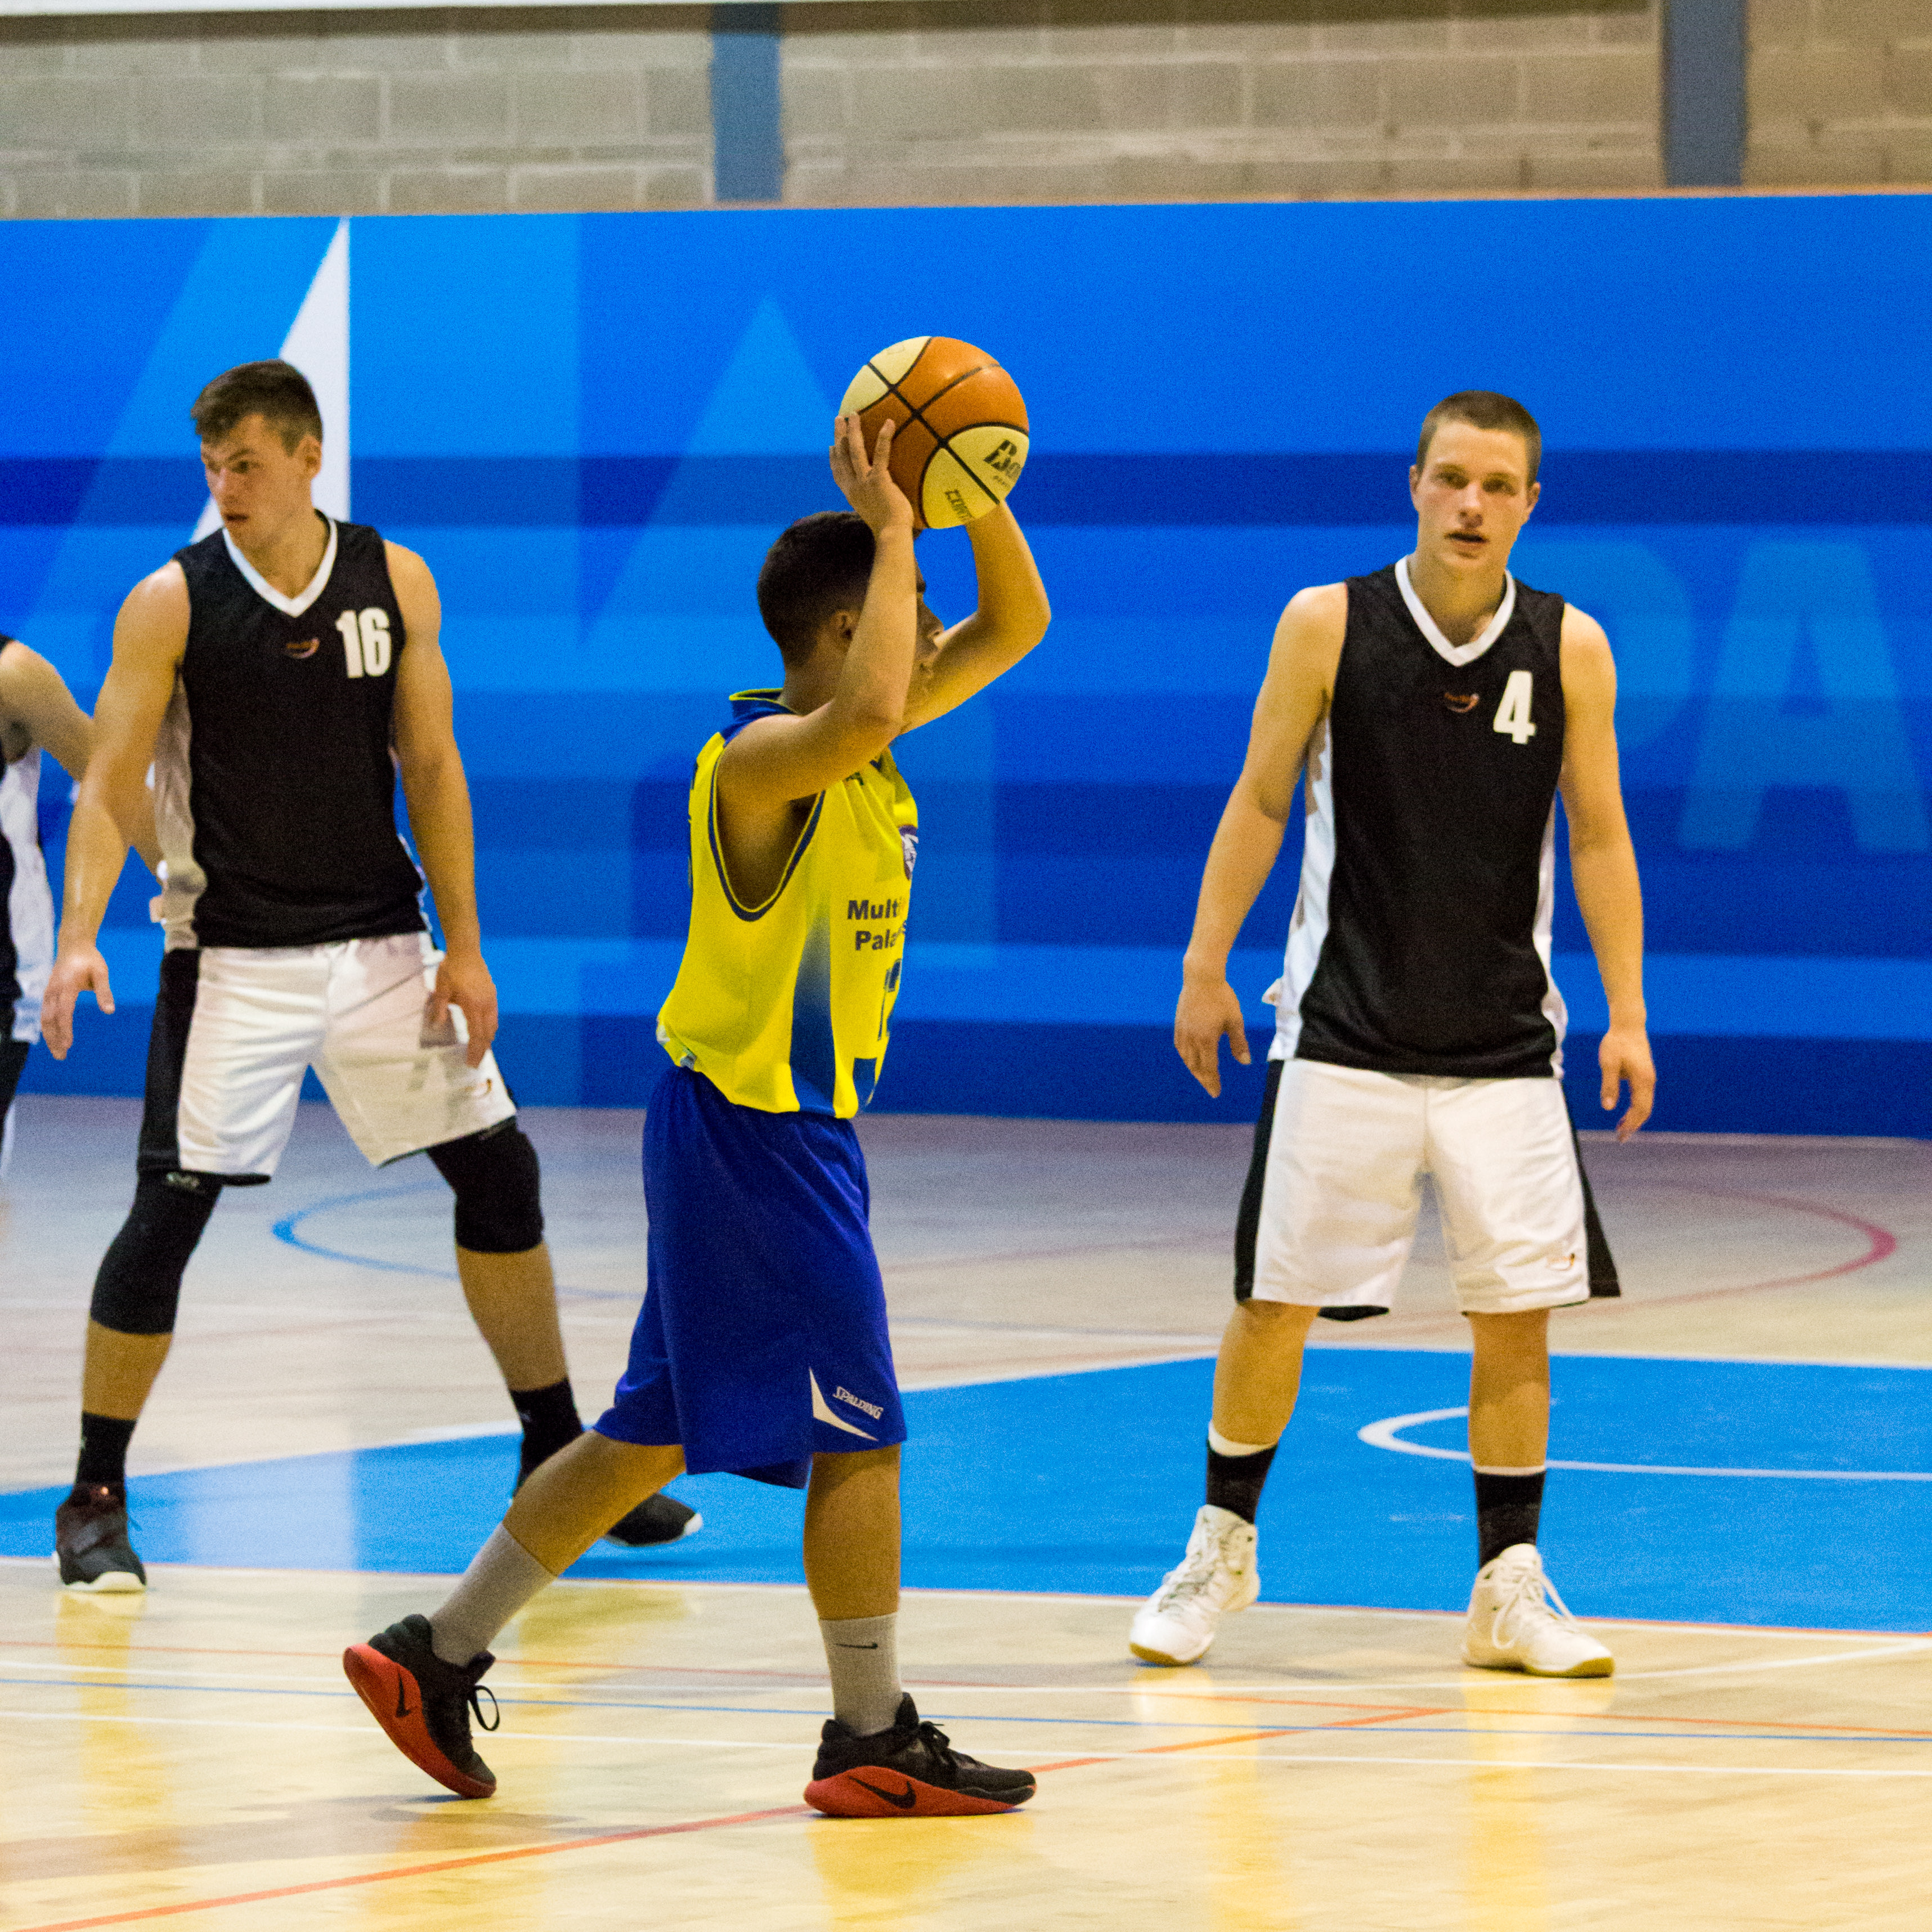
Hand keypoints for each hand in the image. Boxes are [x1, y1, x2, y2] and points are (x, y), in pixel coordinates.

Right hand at [42, 945, 113, 1059]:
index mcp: (67, 986)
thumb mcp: (101, 973)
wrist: (73, 945)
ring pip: (45, 1018)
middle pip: (50, 1019)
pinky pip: (45, 1013)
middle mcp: (54, 990)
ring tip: (58, 1053)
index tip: (68, 1045)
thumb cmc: (90, 960)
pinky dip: (48, 1027)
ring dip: (50, 1036)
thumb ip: (104, 992)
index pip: (64, 1012)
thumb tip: (110, 1012)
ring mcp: (49, 992)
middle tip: (61, 1057)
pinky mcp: (48, 993)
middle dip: (54, 1039)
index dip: (65, 1030)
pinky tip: (54, 1039)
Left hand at [431, 949, 498, 1068]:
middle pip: (488, 1033)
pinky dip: (489, 1028)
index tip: (471, 1063)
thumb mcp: (441, 990)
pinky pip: (493, 1016)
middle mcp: (486, 1004)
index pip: (476, 1034)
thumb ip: (439, 1009)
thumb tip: (435, 1027)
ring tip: (481, 1050)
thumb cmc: (451, 969)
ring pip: (493, 1025)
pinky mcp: (492, 994)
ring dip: (487, 1039)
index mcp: (473, 1005)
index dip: (474, 1050)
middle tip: (477, 1062)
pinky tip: (484, 1031)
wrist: (466, 950)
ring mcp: (491, 999)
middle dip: (483, 1049)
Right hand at [829, 413, 914, 536]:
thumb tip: (886, 500)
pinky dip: (884, 438)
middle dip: (839, 435)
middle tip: (839, 419)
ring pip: (854, 451)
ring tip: (853, 414)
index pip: (838, 473)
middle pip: (842, 456)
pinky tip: (889, 423)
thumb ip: (875, 503)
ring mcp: (864, 483)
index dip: (834, 458)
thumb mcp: (876, 515)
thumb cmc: (889, 530)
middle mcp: (854, 487)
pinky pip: (881, 455)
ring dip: (853, 430)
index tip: (831, 446)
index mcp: (851, 495)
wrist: (891, 536)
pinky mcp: (879, 481)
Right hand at [1175, 973, 1250, 1096]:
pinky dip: (1185, 1056)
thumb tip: (1245, 1062)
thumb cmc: (1222, 997)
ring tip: (1201, 1076)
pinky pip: (1179, 1046)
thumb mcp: (1235, 1021)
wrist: (1202, 977)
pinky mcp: (1179, 1023)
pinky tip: (1188, 1058)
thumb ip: (1239, 1043)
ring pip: (1186, 1058)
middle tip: (1210, 1088)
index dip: (1213, 1082)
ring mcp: (1183, 1031)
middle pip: (1195, 1066)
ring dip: (1193, 1069)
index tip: (1216, 1093)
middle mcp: (1192, 1038)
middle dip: (1203, 1079)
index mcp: (1206, 1039)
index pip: (1209, 1068)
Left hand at [1599, 1024, 1654, 1141]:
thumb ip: (1609, 1086)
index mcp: (1643, 1081)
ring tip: (1620, 1128)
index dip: (1631, 1124)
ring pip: (1644, 1104)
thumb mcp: (1608, 1064)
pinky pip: (1642, 1097)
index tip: (1621, 1136)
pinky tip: (1623, 1112)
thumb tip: (1608, 1108)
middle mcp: (1649, 1082)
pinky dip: (1634, 1108)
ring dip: (1634, 1117)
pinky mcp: (1644, 1075)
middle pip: (1645, 1110)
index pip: (1640, 1110)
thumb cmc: (1616, 1043)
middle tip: (1620, 1137)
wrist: (1628, 1026)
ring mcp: (1648, 1078)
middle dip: (1634, 1125)